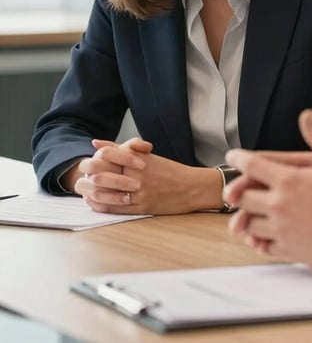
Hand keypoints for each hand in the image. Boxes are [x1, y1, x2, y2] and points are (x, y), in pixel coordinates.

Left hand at [76, 138, 222, 214]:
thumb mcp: (147, 155)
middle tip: (82, 179)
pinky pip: (115, 208)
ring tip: (85, 192)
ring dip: (91, 194)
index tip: (87, 165)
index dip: (93, 161)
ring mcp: (139, 192)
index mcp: (138, 159)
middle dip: (88, 178)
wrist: (190, 187)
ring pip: (106, 194)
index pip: (106, 157)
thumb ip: (121, 148)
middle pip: (102, 175)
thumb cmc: (169, 170)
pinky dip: (100, 206)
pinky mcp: (141, 207)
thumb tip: (96, 143)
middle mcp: (137, 174)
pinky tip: (94, 203)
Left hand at [225, 109, 311, 269]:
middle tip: (233, 189)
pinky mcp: (289, 251)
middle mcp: (279, 205)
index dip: (239, 158)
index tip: (232, 155)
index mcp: (289, 181)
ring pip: (250, 224)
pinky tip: (261, 238)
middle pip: (243, 197)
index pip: (253, 166)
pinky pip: (264, 247)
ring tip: (246, 214)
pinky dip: (258, 241)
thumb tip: (306, 115)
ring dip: (246, 217)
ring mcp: (282, 230)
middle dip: (237, 190)